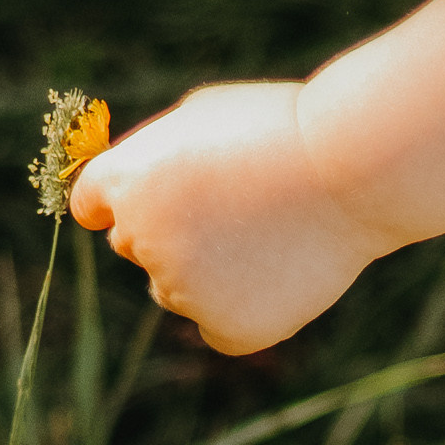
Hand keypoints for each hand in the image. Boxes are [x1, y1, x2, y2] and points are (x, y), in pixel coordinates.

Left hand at [71, 83, 393, 355]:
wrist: (354, 168)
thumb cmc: (283, 129)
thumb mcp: (201, 117)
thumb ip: (151, 159)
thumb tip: (124, 198)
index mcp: (129, 180)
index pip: (91, 203)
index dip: (122, 197)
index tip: (150, 198)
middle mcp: (144, 238)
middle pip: (133, 246)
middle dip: (168, 230)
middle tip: (233, 205)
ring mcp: (184, 289)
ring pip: (174, 289)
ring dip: (205, 271)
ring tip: (268, 232)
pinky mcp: (228, 328)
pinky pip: (214, 328)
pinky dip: (239, 310)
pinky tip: (275, 272)